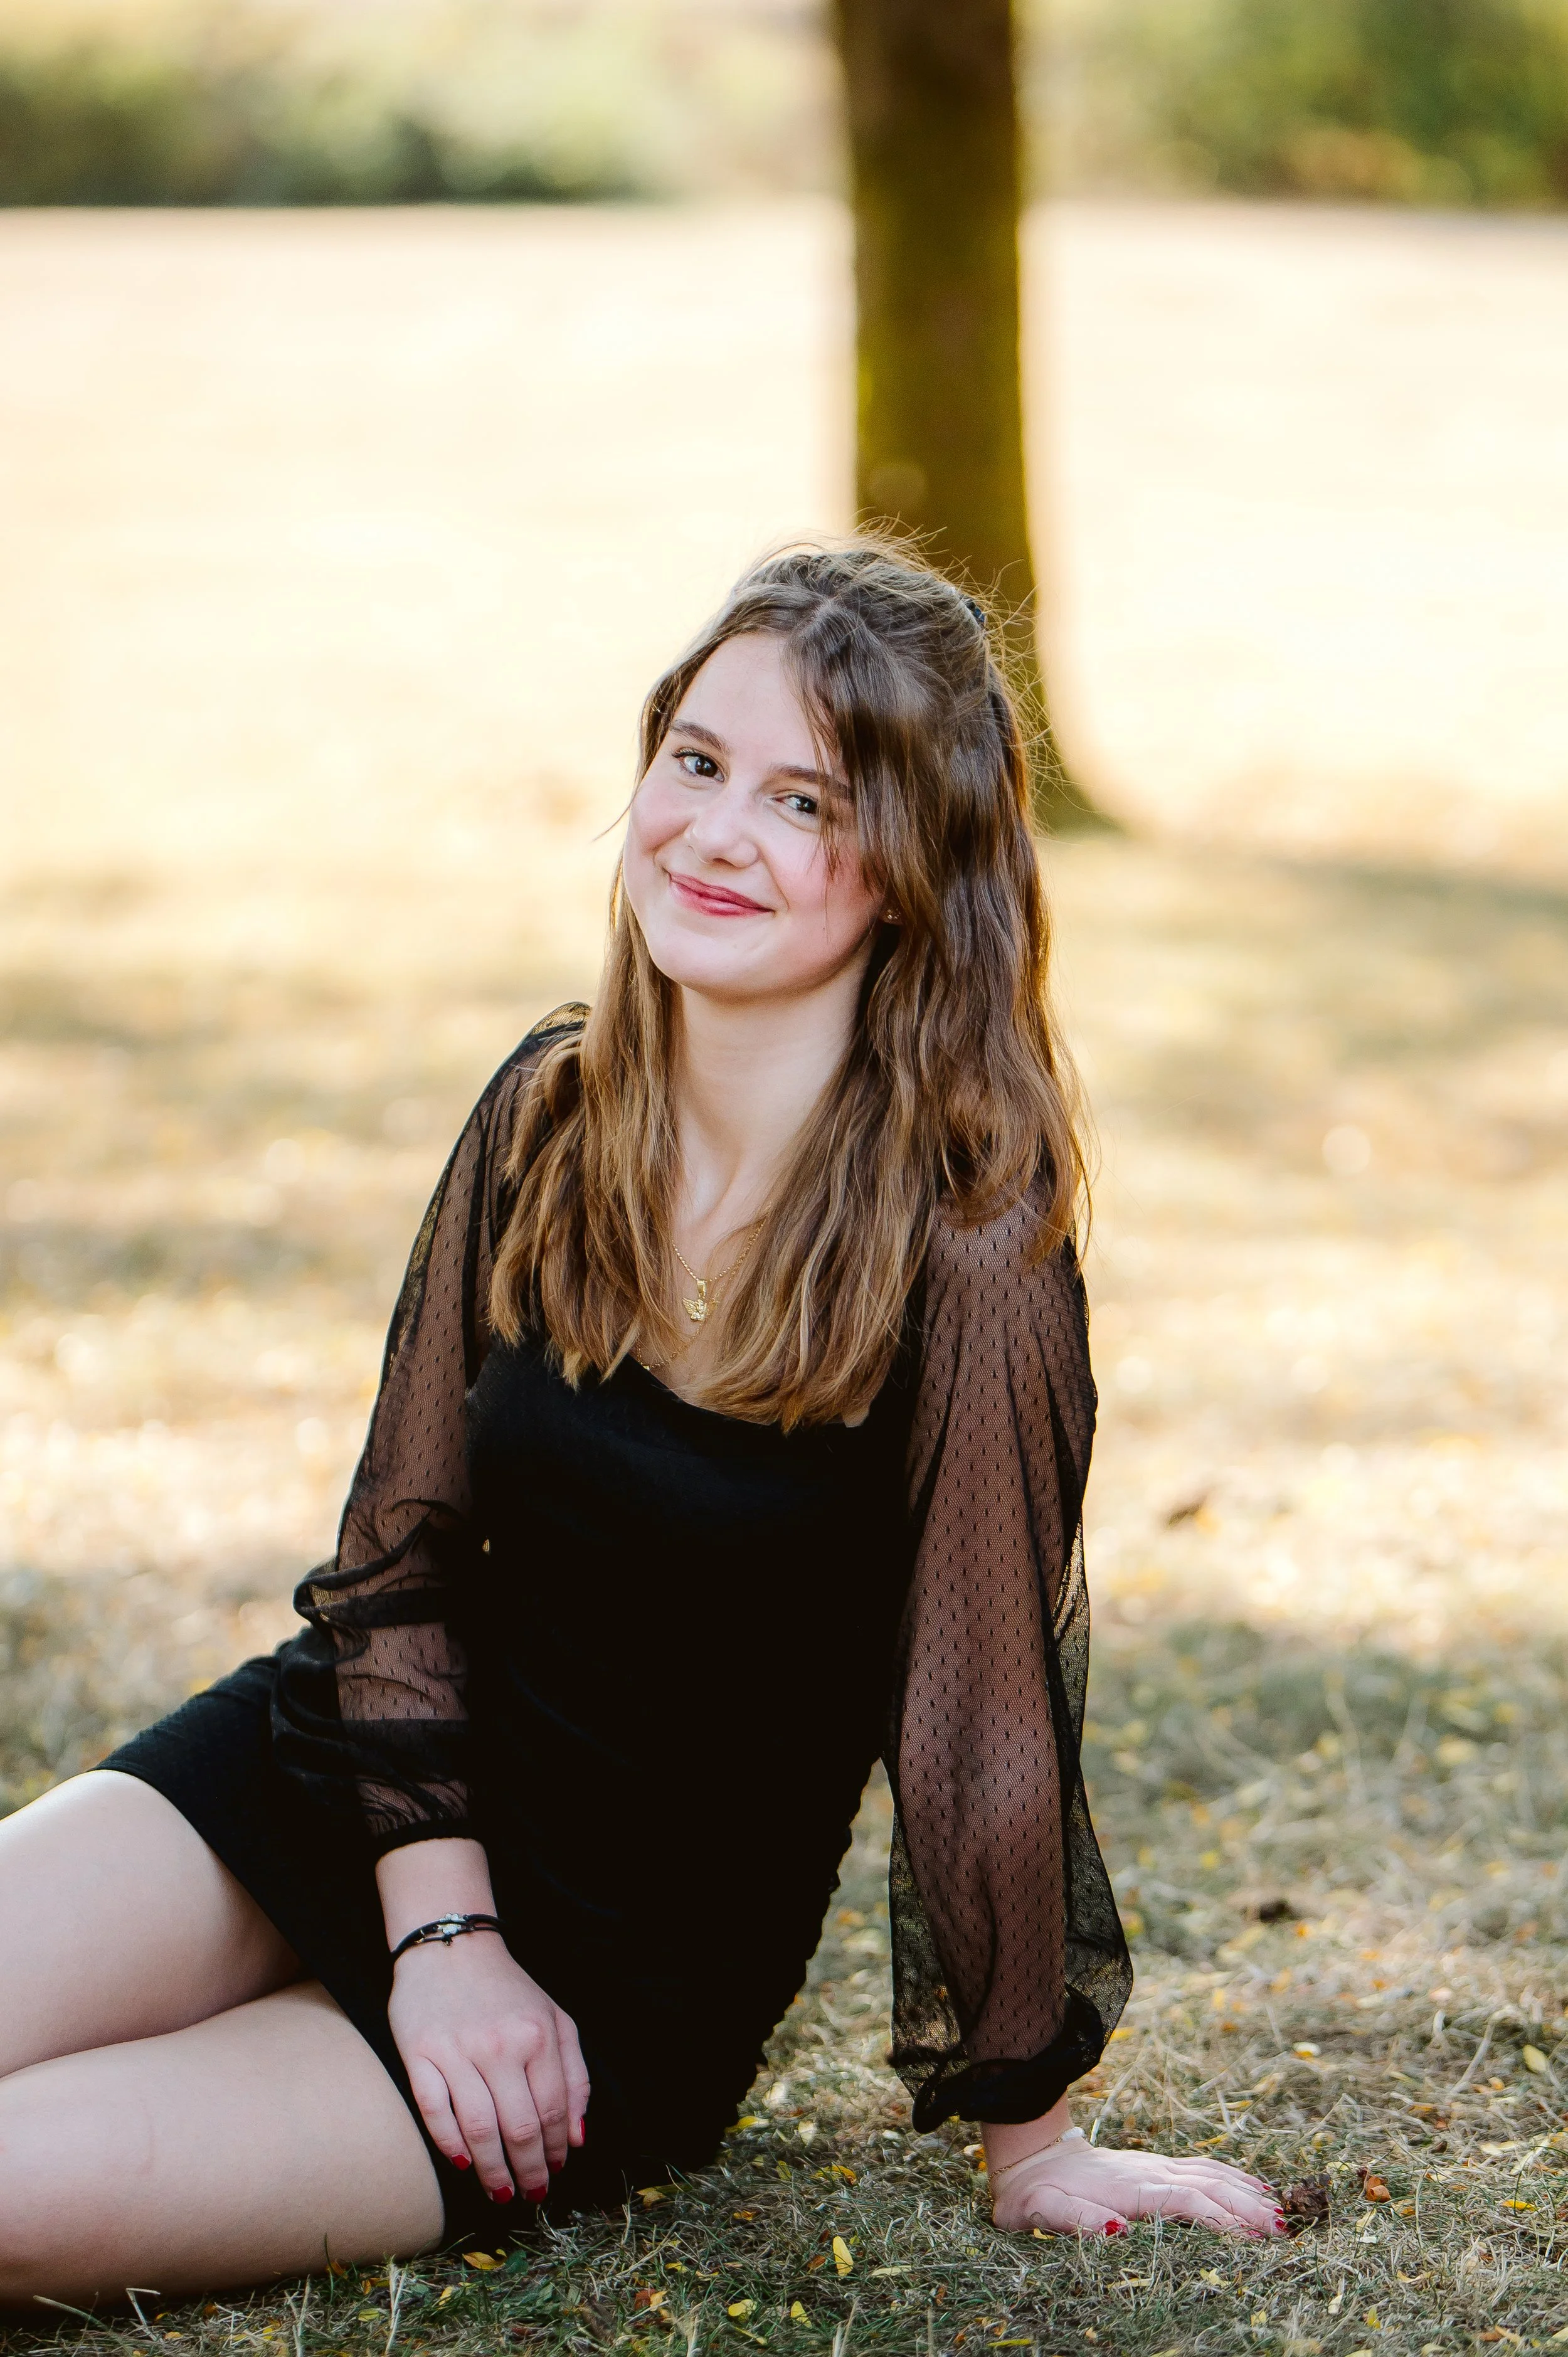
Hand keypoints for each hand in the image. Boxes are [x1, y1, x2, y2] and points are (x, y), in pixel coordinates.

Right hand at [387, 1932, 589, 2204]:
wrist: (452, 1947)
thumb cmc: (508, 1991)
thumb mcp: (555, 2020)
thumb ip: (574, 2076)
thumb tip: (576, 2138)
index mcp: (537, 2035)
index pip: (551, 2110)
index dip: (555, 2150)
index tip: (555, 2173)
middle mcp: (499, 2044)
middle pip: (518, 2127)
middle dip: (528, 2171)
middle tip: (530, 2196)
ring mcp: (456, 2050)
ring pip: (478, 2128)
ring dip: (492, 2170)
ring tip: (501, 2192)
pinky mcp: (419, 2052)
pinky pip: (434, 2110)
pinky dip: (449, 2143)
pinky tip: (464, 2163)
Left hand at [989, 2129, 1283, 2238]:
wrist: (1030, 2156)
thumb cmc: (1034, 2192)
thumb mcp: (1041, 2210)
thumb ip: (1075, 2219)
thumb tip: (1116, 2230)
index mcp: (1128, 2187)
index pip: (1184, 2200)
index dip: (1219, 2217)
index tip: (1251, 2237)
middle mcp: (1149, 2171)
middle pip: (1208, 2184)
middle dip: (1246, 2207)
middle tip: (1282, 2232)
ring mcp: (1155, 2165)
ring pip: (1211, 2173)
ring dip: (1246, 2191)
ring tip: (1280, 2214)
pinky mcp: (1156, 2166)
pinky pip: (1203, 2167)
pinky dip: (1233, 2176)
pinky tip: (1254, 2187)